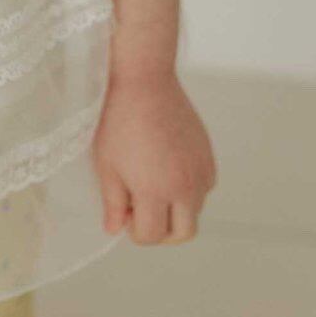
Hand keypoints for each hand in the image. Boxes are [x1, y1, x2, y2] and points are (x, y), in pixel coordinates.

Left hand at [92, 72, 216, 244]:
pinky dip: (189, 190)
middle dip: (161, 232)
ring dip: (175, 210)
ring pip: (195, 211)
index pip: (151, 235)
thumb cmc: (118, 120)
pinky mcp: (208, 157)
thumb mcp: (107, 164)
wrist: (144, 80)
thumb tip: (114, 230)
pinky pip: (204, 187)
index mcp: (155, 191)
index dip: (133, 231)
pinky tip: (168, 169)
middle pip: (183, 234)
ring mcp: (201, 171)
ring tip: (153, 184)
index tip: (124, 212)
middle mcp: (185, 187)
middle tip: (141, 212)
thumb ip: (113, 203)